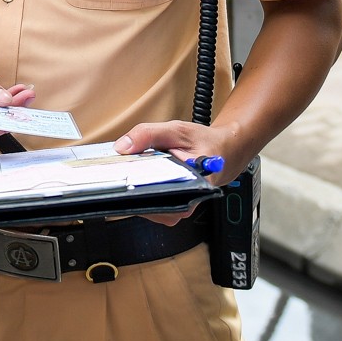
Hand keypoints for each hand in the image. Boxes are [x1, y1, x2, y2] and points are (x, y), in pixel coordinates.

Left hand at [116, 120, 239, 225]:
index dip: (135, 182)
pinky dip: (139, 189)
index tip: (120, 171)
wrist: (222, 154)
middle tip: (118, 169)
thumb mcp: (177, 130)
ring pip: (145, 204)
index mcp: (193, 184)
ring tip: (128, 170)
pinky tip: (136, 176)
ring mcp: (176, 210)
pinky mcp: (169, 210)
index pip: (157, 192)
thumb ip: (148, 134)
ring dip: (133, 187)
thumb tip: (122, 147)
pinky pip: (148, 203)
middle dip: (130, 184)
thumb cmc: (204, 143)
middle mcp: (185, 203)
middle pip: (148, 201)